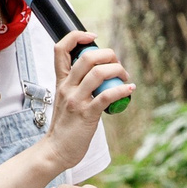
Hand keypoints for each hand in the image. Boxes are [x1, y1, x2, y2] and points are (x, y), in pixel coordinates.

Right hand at [41, 28, 124, 166]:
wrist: (56, 151)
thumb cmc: (65, 127)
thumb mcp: (65, 101)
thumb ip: (77, 87)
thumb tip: (100, 78)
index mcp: (61, 82)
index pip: (61, 49)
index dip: (77, 36)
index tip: (93, 38)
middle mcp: (67, 87)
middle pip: (86, 57)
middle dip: (108, 55)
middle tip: (118, 64)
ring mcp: (76, 100)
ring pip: (98, 73)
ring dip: (117, 71)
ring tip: (126, 78)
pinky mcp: (87, 115)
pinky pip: (107, 96)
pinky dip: (121, 90)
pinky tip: (129, 90)